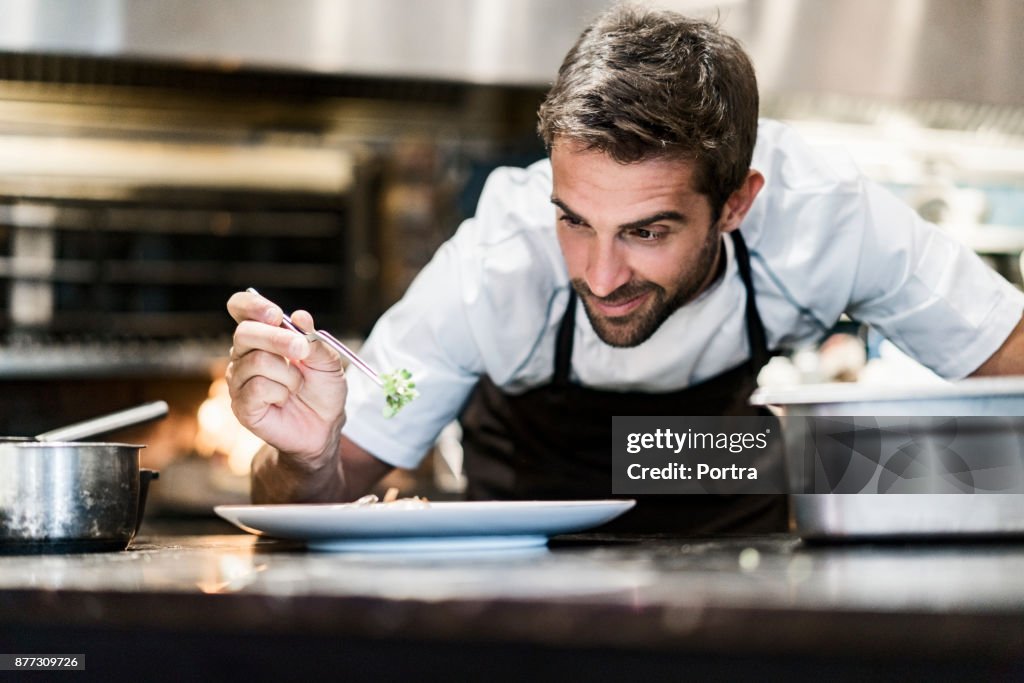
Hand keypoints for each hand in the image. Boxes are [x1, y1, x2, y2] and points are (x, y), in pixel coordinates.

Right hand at [225, 290, 347, 460]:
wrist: (324, 427)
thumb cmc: (322, 390)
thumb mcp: (328, 362)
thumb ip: (314, 340)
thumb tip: (300, 316)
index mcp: (263, 336)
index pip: (240, 308)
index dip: (251, 305)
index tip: (275, 314)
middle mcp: (245, 354)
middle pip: (245, 332)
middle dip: (278, 339)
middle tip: (302, 350)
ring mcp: (239, 380)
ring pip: (256, 361)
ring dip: (288, 374)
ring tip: (297, 386)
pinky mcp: (241, 405)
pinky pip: (256, 388)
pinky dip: (280, 393)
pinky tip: (284, 400)